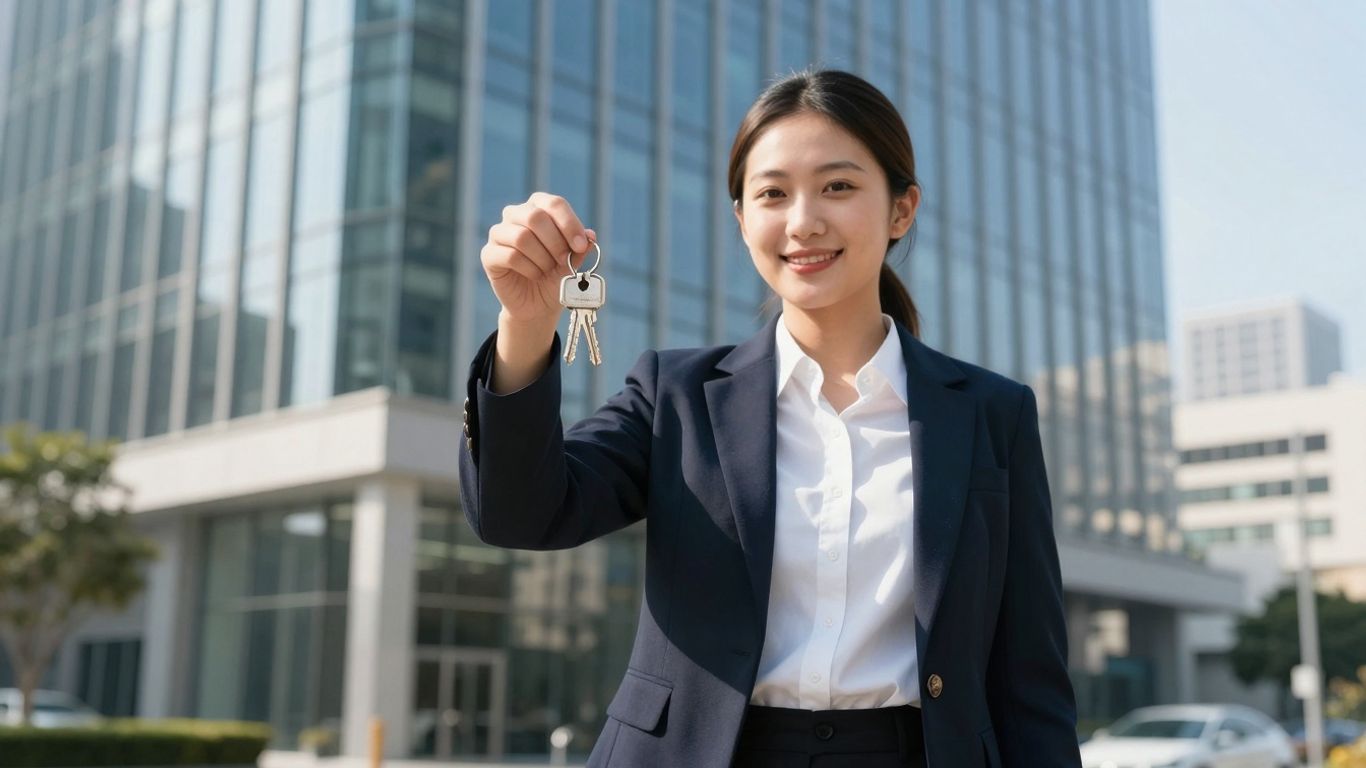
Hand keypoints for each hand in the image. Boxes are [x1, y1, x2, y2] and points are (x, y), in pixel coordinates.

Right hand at [481, 192, 596, 324]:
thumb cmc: (555, 277)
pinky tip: (535, 275)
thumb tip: (590, 235)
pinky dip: (529, 269)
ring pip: (522, 237)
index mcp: (538, 207)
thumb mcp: (573, 263)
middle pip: (535, 216)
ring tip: (547, 269)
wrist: (537, 305)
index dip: (569, 224)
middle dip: (555, 242)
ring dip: (542, 258)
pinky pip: (510, 256)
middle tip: (564, 261)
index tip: (581, 246)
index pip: (554, 203)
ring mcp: (499, 233)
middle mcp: (515, 214)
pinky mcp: (489, 254)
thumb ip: (580, 248)